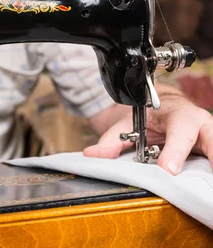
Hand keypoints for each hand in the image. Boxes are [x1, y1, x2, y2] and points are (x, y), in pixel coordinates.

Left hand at [84, 95, 212, 173]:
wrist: (165, 108)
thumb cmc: (150, 116)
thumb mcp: (129, 123)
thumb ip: (112, 140)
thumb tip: (92, 155)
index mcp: (178, 115)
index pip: (179, 132)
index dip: (175, 151)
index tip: (168, 169)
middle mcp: (200, 123)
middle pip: (211, 137)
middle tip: (210, 174)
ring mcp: (210, 136)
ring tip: (212, 184)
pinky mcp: (211, 148)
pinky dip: (212, 169)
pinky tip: (210, 183)